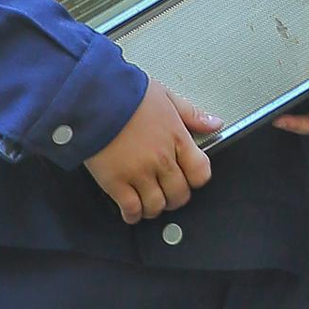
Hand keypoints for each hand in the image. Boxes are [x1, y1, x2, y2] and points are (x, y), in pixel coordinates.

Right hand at [87, 81, 220, 222]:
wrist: (94, 97)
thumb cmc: (126, 94)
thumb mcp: (166, 96)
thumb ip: (192, 114)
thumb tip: (214, 123)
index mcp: (177, 138)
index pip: (200, 172)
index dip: (196, 180)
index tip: (189, 179)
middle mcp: (161, 158)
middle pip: (179, 194)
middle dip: (175, 197)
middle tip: (167, 194)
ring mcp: (139, 172)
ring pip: (157, 205)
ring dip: (155, 208)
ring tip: (149, 203)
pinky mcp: (116, 181)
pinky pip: (131, 208)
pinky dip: (133, 215)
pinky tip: (132, 211)